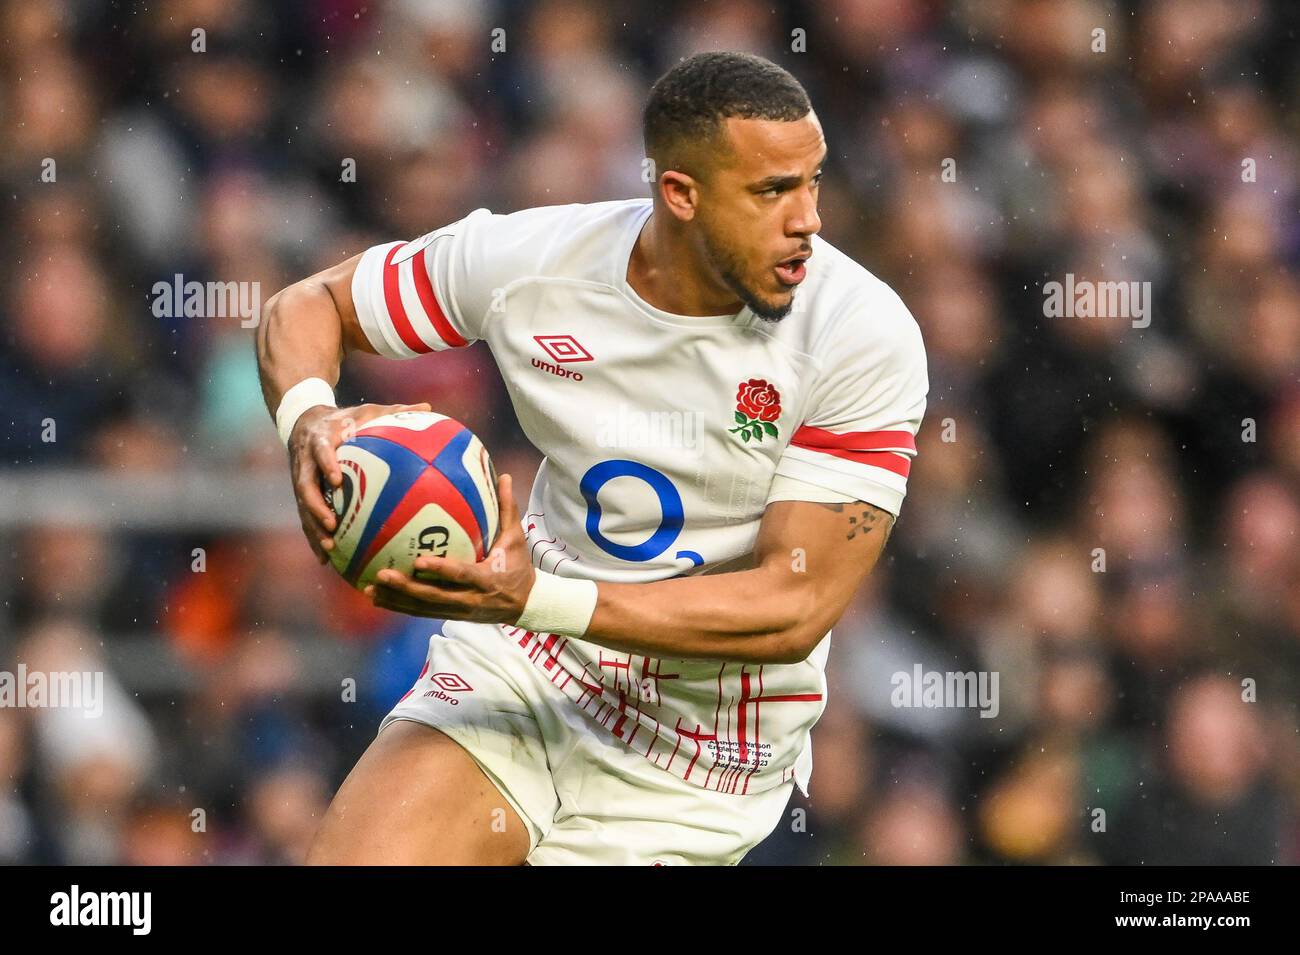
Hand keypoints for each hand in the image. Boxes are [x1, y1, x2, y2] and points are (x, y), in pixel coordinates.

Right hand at [289, 400, 432, 562]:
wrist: (303, 420)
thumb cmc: (344, 418)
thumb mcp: (366, 411)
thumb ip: (394, 411)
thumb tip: (428, 407)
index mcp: (320, 439)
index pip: (320, 451)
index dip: (326, 464)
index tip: (337, 479)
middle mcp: (305, 460)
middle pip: (304, 486)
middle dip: (315, 507)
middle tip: (331, 525)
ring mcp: (301, 478)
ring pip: (303, 506)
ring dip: (313, 528)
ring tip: (328, 549)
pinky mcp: (302, 492)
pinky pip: (306, 516)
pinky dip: (314, 537)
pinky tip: (327, 559)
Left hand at [366, 473, 536, 622]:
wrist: (525, 605)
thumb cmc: (518, 567)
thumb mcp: (516, 540)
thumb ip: (508, 509)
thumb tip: (505, 476)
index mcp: (486, 579)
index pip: (461, 575)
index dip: (441, 569)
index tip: (419, 561)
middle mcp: (469, 598)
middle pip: (434, 597)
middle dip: (406, 589)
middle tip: (381, 575)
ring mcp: (458, 610)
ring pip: (423, 608)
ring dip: (396, 600)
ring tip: (370, 589)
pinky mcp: (450, 615)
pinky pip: (421, 612)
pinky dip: (400, 606)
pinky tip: (378, 599)